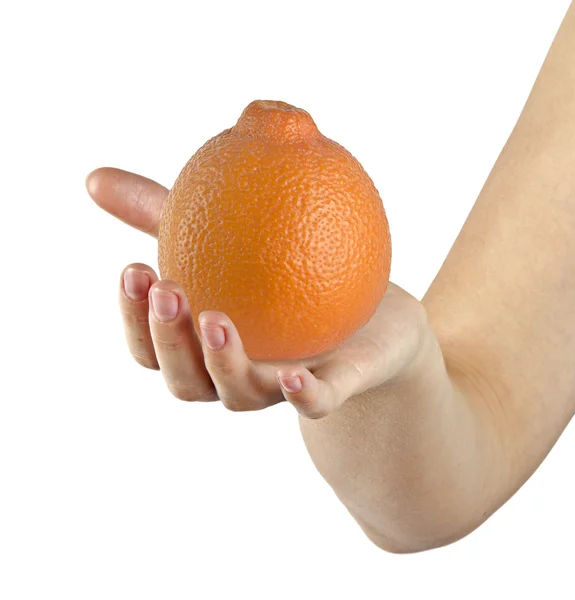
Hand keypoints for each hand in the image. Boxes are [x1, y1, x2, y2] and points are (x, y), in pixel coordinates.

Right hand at [86, 167, 428, 417]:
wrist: (374, 313)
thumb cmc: (287, 274)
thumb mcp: (228, 236)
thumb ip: (163, 212)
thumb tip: (94, 178)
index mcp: (204, 344)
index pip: (153, 346)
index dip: (135, 318)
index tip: (133, 268)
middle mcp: (234, 372)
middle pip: (185, 380)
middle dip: (167, 341)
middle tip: (166, 290)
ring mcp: (281, 385)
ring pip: (239, 394)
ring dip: (221, 362)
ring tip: (215, 318)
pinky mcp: (332, 387)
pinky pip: (317, 402)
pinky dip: (303, 397)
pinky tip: (295, 376)